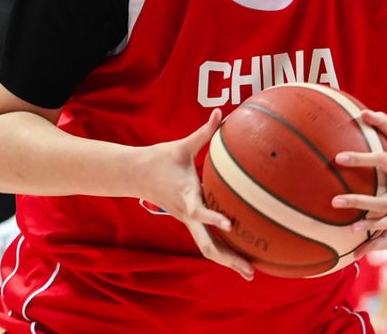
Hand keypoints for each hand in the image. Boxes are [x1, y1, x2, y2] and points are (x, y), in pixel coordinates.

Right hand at [139, 109, 254, 280]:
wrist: (136, 174)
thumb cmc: (161, 158)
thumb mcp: (183, 145)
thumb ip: (204, 132)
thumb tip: (221, 112)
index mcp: (186, 195)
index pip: (200, 211)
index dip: (214, 218)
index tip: (231, 224)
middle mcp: (187, 213)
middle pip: (207, 244)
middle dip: (229, 259)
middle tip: (250, 271)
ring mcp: (187, 220)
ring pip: (207, 247)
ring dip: (227, 260)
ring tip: (250, 273)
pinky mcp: (188, 220)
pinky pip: (206, 239)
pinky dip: (221, 250)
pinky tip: (239, 254)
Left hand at [332, 110, 386, 257]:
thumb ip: (383, 123)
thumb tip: (362, 112)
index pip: (381, 162)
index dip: (360, 159)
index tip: (338, 158)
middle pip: (385, 202)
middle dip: (361, 203)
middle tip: (334, 201)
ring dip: (371, 229)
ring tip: (349, 230)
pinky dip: (376, 246)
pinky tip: (357, 254)